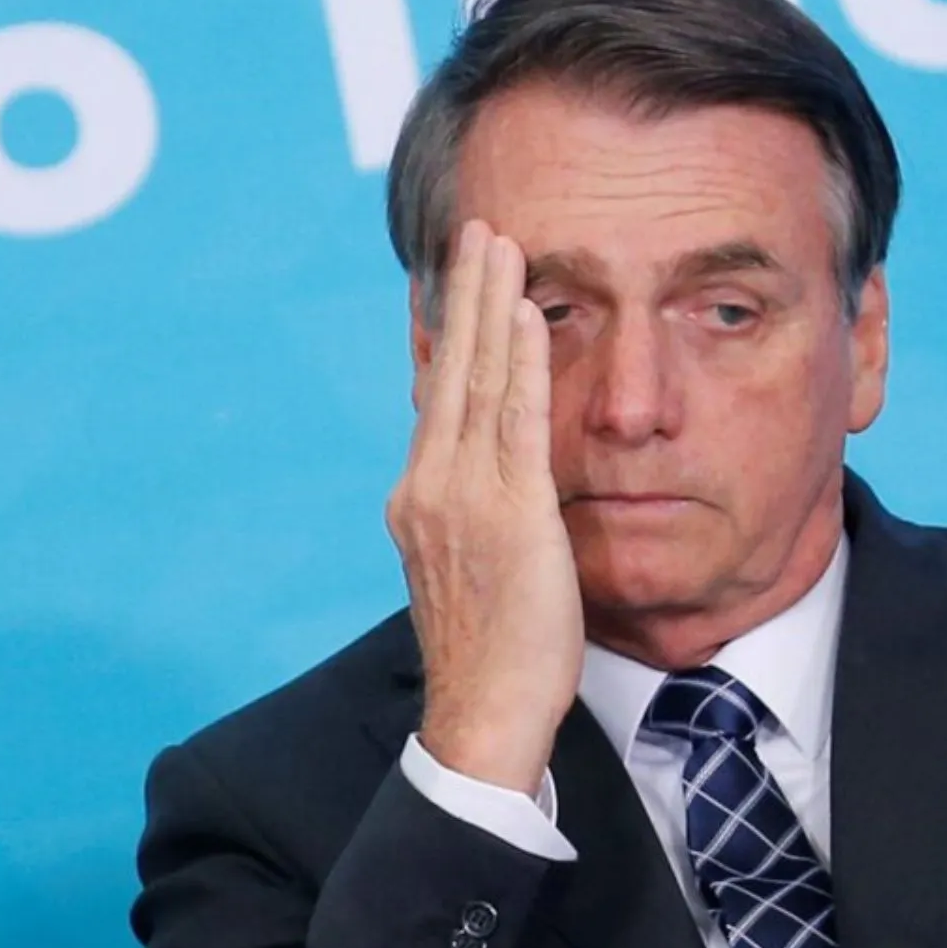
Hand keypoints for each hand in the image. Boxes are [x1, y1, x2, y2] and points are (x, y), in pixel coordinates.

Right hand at [385, 220, 583, 796]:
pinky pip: (516, 420)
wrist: (479, 717)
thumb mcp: (463, 570)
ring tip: (501, 245)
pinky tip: (528, 313)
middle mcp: (429, 486)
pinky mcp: (510, 513)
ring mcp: (464, 497)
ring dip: (491, 305)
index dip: (437, 334)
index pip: (430, 397)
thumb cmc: (486, 655)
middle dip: (461, 295)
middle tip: (474, 231)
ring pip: (477, 380)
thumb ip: (467, 516)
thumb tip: (481, 483)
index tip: (441, 282)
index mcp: (418, 498)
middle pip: (446, 370)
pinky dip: (521, 361)